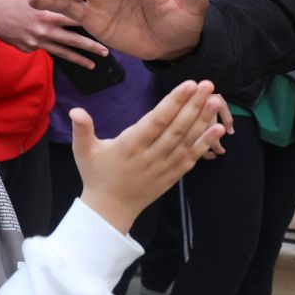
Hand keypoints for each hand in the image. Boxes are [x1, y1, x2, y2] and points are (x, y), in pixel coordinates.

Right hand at [0, 0, 110, 68]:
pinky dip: (58, 52)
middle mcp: (45, 29)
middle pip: (74, 40)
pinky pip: (46, 50)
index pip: (78, 17)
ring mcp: (37, 42)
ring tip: (93, 65)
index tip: (109, 24)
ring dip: (80, 59)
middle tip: (108, 52)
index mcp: (50, 11)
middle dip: (92, 47)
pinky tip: (68, 57)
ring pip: (63, 52)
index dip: (94, 21)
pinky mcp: (30, 48)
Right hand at [74, 80, 227, 232]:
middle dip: (194, 105)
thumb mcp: (83, 151)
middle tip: (208, 85)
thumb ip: (82, 130)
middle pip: (177, 127)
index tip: (189, 85)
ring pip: (187, 140)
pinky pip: (192, 157)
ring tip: (215, 100)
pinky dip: (205, 143)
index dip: (174, 102)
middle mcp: (151, 155)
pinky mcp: (173, 175)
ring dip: (203, 120)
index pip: (157, 120)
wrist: (110, 210)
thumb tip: (75, 110)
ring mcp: (164, 166)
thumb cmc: (97, 175)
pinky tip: (218, 129)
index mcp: (130, 145)